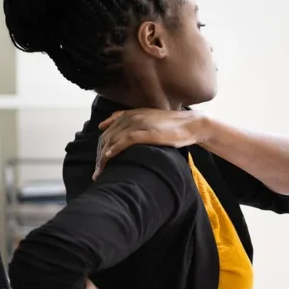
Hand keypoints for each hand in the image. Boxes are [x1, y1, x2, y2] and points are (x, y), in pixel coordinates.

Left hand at [94, 108, 210, 178]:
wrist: (190, 124)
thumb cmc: (171, 126)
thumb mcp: (149, 122)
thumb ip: (133, 124)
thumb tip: (116, 130)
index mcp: (129, 115)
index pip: (107, 132)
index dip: (100, 148)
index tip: (99, 164)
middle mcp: (130, 117)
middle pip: (106, 138)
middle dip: (99, 156)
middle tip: (97, 173)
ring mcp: (137, 124)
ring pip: (113, 140)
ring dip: (103, 157)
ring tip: (100, 172)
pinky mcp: (145, 131)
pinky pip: (124, 140)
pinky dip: (115, 149)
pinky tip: (109, 157)